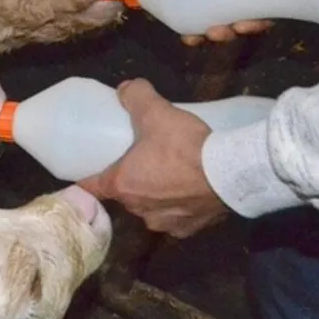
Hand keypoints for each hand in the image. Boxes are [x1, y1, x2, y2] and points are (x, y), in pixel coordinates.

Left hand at [78, 79, 229, 238]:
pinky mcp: (187, 231)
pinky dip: (179, 208)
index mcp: (122, 185)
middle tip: (143, 163)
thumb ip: (137, 96)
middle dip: (131, 181)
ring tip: (169, 178)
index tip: (89, 172)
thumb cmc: (185, 146)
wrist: (231, 174)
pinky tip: (189, 195)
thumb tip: (125, 88)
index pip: (92, 186)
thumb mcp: (157, 112)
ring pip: (151, 209)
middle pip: (126, 196)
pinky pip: (176, 219)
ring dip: (155, 197)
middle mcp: (138, 210)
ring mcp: (163, 223)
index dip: (88, 179)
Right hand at [176, 0, 318, 46]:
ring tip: (219, 32)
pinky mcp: (277, 2)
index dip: (183, 4)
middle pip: (211, 12)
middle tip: (195, 35)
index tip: (173, 17)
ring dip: (223, 33)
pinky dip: (250, 27)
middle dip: (200, 30)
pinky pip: (261, 21)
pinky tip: (244, 24)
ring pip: (234, 22)